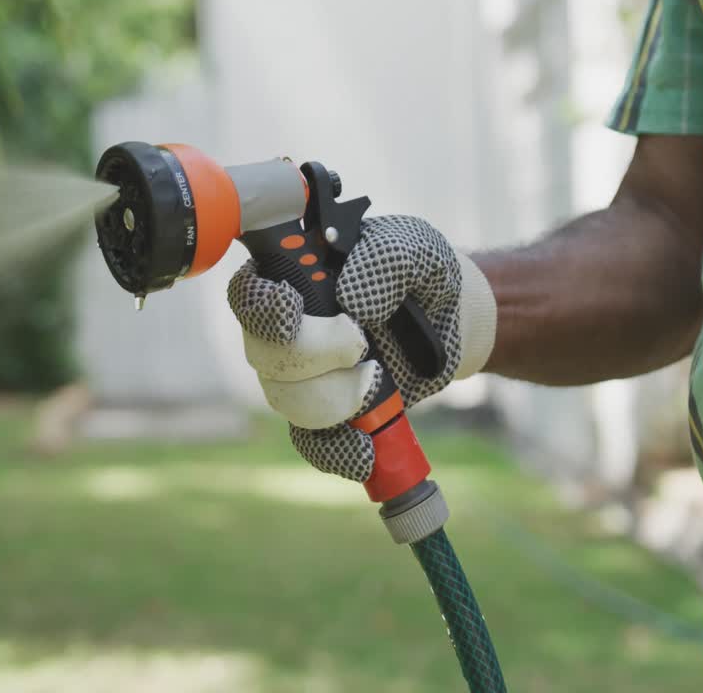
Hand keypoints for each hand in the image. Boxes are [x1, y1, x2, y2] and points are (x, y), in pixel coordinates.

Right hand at [227, 215, 496, 481]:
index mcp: (296, 277)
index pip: (250, 294)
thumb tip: (351, 303)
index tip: (290, 310)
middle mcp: (287, 328)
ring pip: (285, 400)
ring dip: (333, 397)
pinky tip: (365, 452)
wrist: (452, 319)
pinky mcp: (329, 411)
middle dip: (313, 355)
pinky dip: (336, 451)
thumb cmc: (422, 275)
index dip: (259, 307)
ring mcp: (303, 373)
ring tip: (377, 379)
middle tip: (361, 345)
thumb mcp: (416, 251)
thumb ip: (385, 261)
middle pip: (264, 355)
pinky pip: (312, 443)